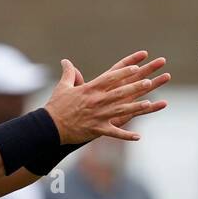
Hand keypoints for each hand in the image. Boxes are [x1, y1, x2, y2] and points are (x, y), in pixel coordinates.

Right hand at [44, 51, 169, 144]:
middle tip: (148, 81)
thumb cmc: (56, 106)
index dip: (124, 72)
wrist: (49, 127)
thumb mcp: (62, 87)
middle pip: (119, 92)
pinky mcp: (97, 129)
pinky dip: (126, 135)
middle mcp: (96, 101)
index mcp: (89, 89)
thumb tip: (66, 61)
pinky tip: (138, 136)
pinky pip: (114, 133)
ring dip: (135, 107)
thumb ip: (68, 73)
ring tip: (148, 104)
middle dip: (134, 86)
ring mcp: (98, 115)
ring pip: (120, 110)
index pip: (110, 78)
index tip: (136, 66)